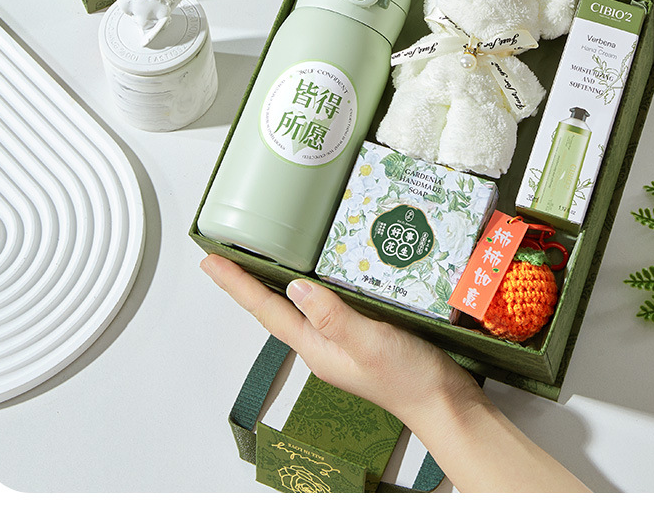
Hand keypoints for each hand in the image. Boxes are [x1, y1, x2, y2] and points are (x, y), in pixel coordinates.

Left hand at [200, 255, 588, 492]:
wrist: (444, 404)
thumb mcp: (369, 342)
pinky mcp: (362, 335)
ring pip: (300, 306)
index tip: (209, 261)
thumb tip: (294, 288)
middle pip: (275, 307)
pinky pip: (328, 305)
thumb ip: (332, 316)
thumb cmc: (407, 378)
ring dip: (278, 281)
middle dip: (249, 280)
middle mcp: (322, 344)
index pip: (266, 310)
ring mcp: (341, 342)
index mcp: (315, 346)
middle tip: (228, 251)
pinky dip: (316, 285)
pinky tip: (325, 271)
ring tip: (263, 254)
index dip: (236, 284)